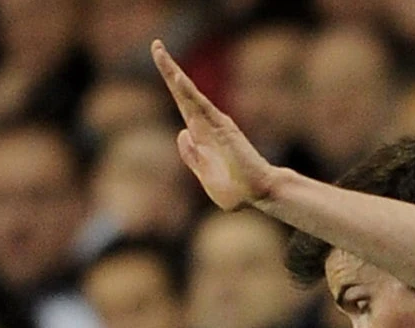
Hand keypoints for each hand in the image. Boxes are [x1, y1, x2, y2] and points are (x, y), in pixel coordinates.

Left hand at [154, 41, 276, 211]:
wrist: (259, 195)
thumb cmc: (237, 190)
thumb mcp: (205, 176)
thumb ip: (192, 157)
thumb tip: (183, 133)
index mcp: (199, 135)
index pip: (181, 103)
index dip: (171, 83)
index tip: (162, 64)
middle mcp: (206, 124)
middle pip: (182, 92)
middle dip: (167, 68)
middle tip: (156, 45)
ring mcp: (214, 124)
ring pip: (188, 94)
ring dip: (173, 72)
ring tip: (159, 51)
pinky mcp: (222, 127)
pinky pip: (201, 106)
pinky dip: (188, 91)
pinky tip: (176, 77)